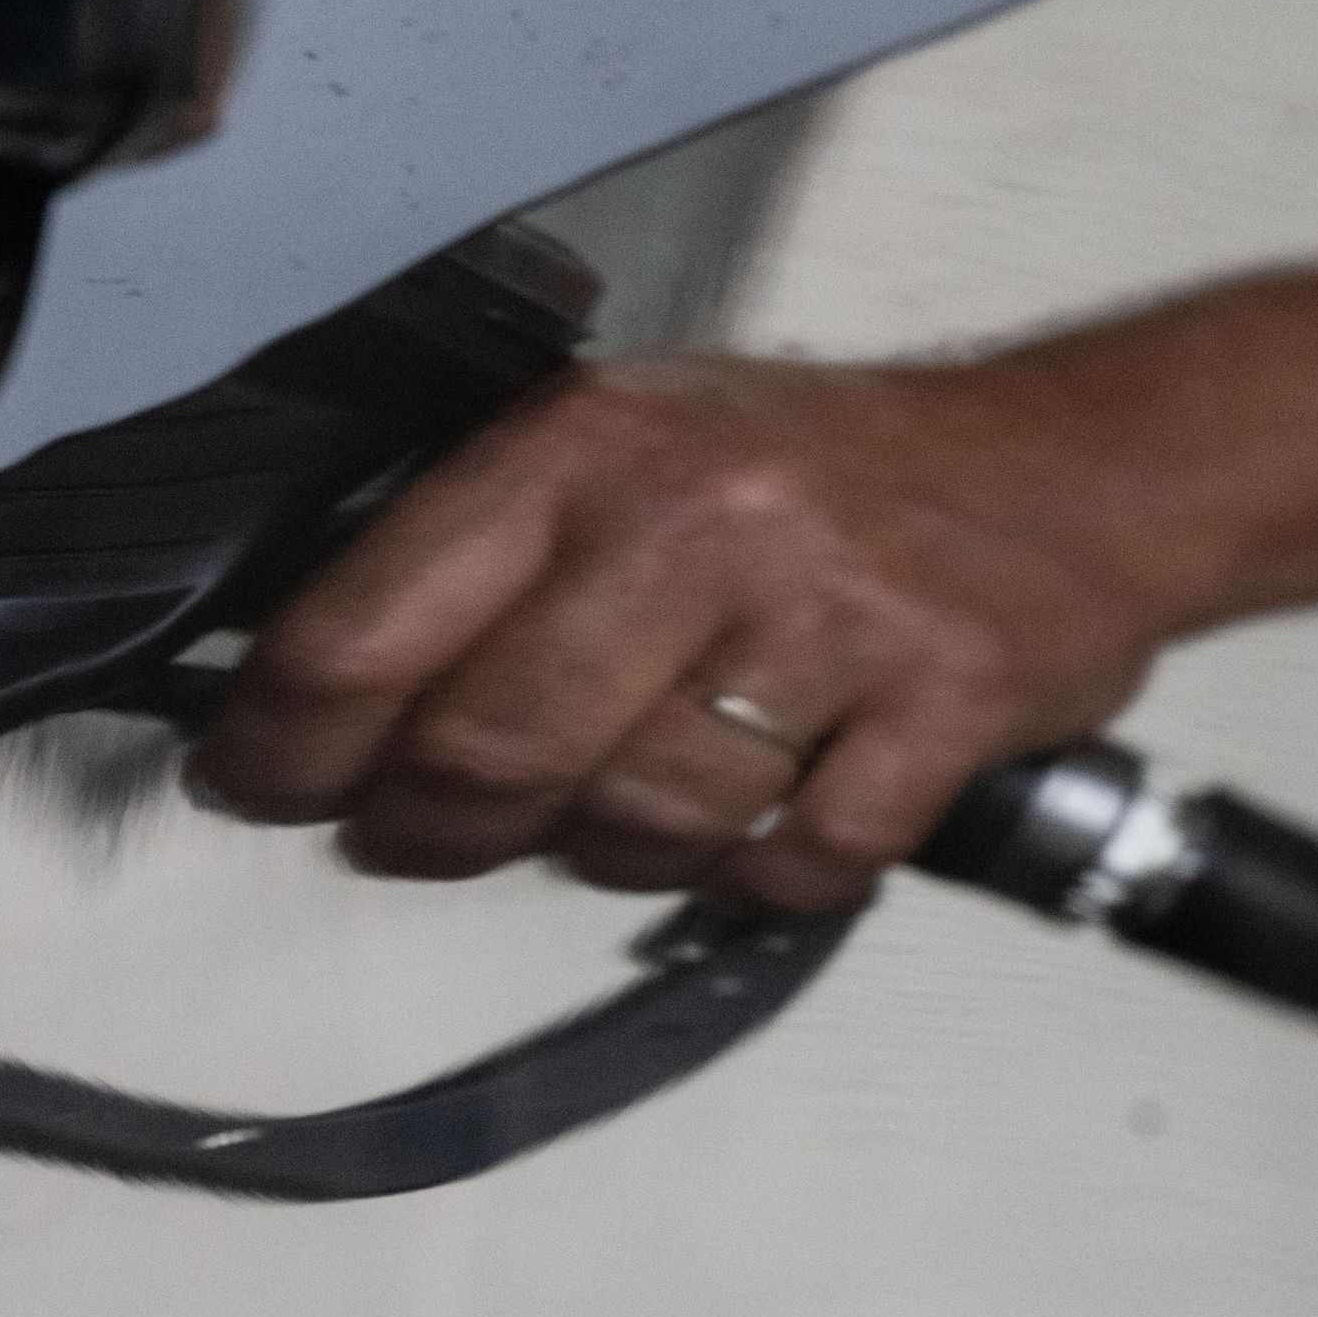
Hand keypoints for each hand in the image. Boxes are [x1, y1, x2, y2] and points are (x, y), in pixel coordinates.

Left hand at [185, 255, 1317, 911]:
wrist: (1068, 464)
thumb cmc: (800, 470)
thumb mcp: (612, 443)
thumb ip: (464, 552)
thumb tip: (295, 693)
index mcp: (574, 446)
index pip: (363, 629)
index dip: (280, 742)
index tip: (249, 785)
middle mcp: (692, 519)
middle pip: (487, 751)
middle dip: (418, 828)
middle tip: (403, 835)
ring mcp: (826, 614)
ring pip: (634, 821)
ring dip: (594, 852)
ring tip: (602, 809)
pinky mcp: (942, 707)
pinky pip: (790, 862)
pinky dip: (749, 873)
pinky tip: (750, 822)